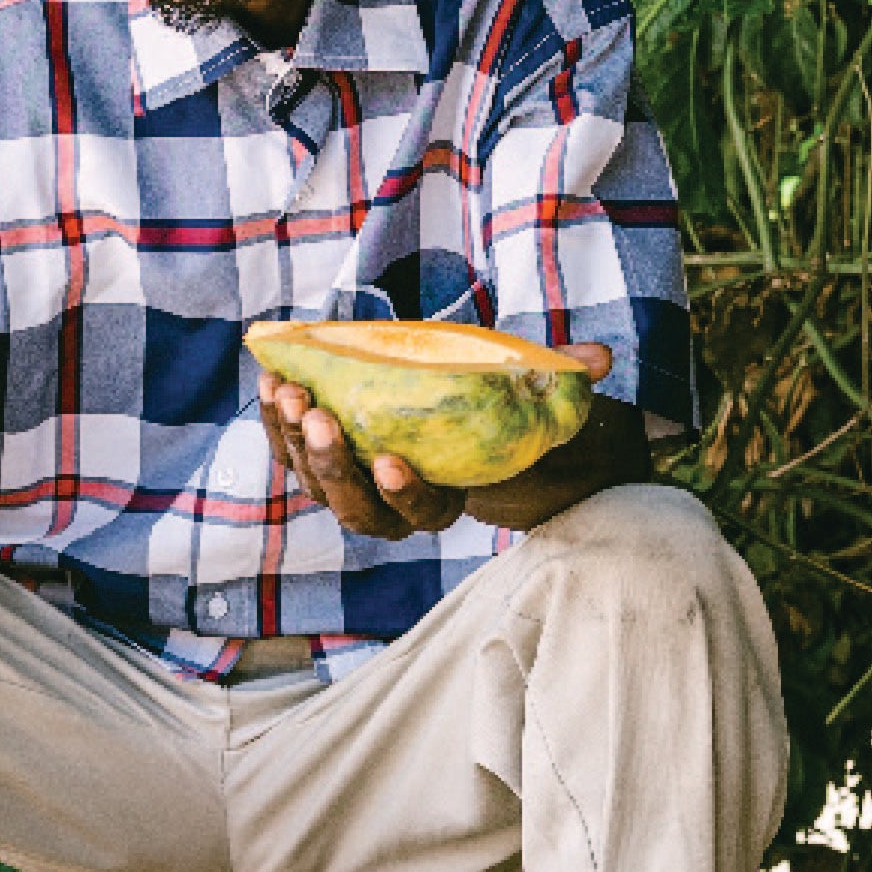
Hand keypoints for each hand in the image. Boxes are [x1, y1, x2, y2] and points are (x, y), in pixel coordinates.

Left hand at [262, 343, 614, 539]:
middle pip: (356, 508)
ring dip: (296, 441)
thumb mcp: (530, 395)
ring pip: (316, 481)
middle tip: (323, 416)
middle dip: (334, 466)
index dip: (407, 495)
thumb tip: (601, 358)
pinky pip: (291, 448)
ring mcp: (350, 483)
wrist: (457, 410)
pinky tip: (271, 381)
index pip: (422, 514)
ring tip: (290, 393)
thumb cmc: (497, 411)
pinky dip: (277, 420)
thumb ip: (560, 379)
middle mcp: (391, 505)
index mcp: (444, 499)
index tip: (395, 462)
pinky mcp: (320, 456)